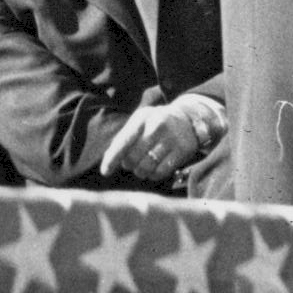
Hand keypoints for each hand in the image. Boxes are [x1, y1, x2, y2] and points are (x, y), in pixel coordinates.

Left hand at [100, 92, 215, 183]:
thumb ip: (124, 139)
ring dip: (141, 171)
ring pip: (147, 167)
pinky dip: (153, 175)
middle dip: (129, 164)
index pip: (123, 141)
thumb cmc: (154, 123)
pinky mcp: (182, 151)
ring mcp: (171, 139)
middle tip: (131, 163)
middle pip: (134, 157)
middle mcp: (157, 126)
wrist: (188, 119)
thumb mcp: (139, 123)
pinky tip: (153, 170)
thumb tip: (108, 162)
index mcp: (142, 117)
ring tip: (142, 167)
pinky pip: (161, 172)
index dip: (113, 158)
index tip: (105, 172)